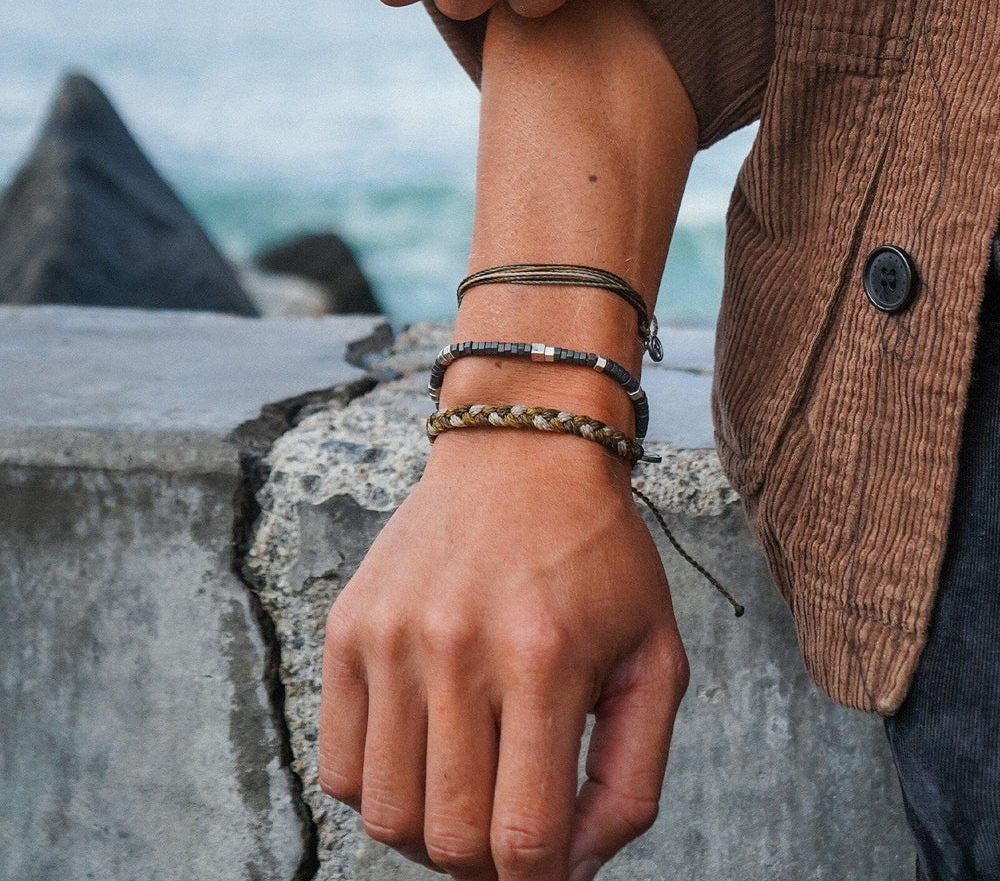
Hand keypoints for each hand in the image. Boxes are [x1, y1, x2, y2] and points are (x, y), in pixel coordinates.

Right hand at [319, 429, 688, 879]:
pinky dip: (378, 786)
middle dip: (487, 865)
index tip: (551, 859)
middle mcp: (455, 648)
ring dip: (430, 831)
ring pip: (384, 813)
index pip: (524, 839)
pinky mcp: (348, 627)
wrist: (521, 453)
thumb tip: (573, 869)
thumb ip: (631, 778)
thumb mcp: (653, 657)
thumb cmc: (598, 555)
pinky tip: (421, 751)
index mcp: (543, 660)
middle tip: (511, 825)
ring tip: (465, 788)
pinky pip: (338, 763)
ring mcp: (390, 637)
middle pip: (449, 840)